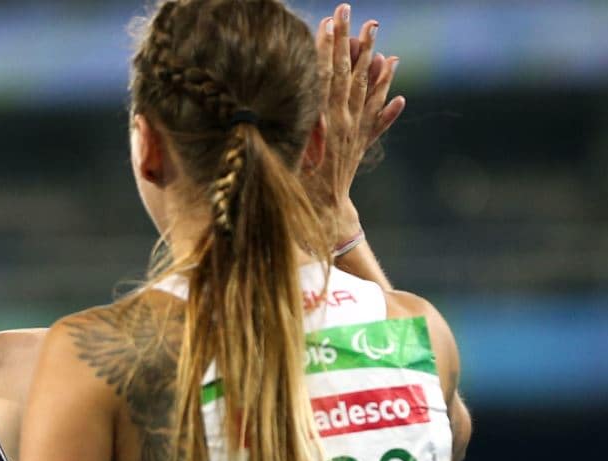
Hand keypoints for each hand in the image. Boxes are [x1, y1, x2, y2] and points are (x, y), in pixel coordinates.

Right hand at [304, 3, 404, 241]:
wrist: (325, 222)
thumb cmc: (300, 196)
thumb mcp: (289, 163)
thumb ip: (289, 138)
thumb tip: (278, 113)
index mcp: (327, 126)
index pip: (327, 80)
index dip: (326, 51)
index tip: (327, 24)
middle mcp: (346, 126)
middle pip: (349, 76)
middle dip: (348, 42)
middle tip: (350, 12)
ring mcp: (357, 135)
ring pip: (368, 92)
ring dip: (372, 61)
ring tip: (377, 35)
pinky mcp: (360, 148)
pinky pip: (378, 123)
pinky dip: (389, 107)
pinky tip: (399, 94)